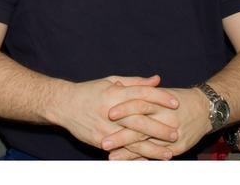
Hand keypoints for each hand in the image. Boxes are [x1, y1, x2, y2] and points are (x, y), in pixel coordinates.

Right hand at [51, 75, 174, 152]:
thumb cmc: (90, 91)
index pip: (142, 94)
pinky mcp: (100, 140)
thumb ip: (135, 82)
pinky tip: (149, 159)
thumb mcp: (111, 81)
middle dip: (159, 128)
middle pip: (139, 119)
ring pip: (132, 140)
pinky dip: (136, 156)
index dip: (160, 97)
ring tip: (169, 153)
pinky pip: (122, 150)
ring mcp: (105, 128)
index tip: (176, 103)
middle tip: (176, 133)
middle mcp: (111, 110)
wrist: (64, 105)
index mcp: (114, 92)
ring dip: (152, 148)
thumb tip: (157, 80)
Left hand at [106, 86, 210, 159]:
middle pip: (141, 128)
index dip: (124, 108)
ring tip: (112, 157)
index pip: (140, 103)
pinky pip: (157, 154)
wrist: (205, 109)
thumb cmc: (178, 99)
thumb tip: (119, 86)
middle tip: (104, 142)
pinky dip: (142, 158)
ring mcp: (172, 135)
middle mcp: (165, 118)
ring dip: (128, 153)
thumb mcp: (159, 91)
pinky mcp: (178, 147)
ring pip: (147, 145)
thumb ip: (139, 88)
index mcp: (159, 102)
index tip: (108, 114)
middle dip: (121, 137)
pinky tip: (129, 162)